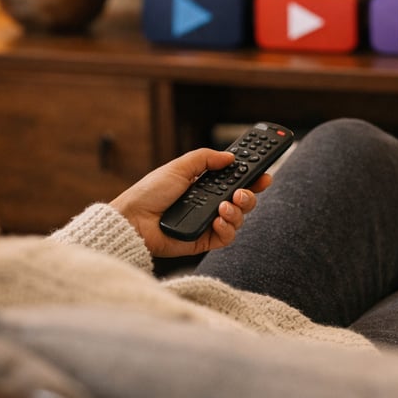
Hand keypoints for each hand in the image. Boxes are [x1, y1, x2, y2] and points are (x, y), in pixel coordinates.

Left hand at [110, 148, 271, 256]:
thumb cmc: (149, 192)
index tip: (264, 172)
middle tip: (245, 190)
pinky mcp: (204, 240)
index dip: (252, 176)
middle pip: (243, 199)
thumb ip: (205, 158)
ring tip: (225, 205)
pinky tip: (218, 220)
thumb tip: (230, 156)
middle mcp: (209, 203)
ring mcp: (208, 222)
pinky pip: (227, 237)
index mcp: (204, 185)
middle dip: (251, 194)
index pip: (234, 180)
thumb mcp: (179, 167)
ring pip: (239, 218)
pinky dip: (227, 228)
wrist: (133, 219)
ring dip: (238, 211)